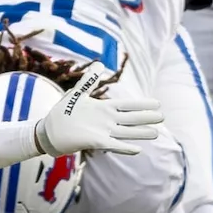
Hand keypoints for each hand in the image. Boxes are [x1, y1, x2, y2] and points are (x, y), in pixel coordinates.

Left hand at [34, 62, 162, 156]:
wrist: (49, 131)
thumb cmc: (63, 112)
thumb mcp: (77, 94)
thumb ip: (89, 80)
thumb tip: (99, 63)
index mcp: (104, 108)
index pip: (127, 105)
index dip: (141, 104)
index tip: (157, 103)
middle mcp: (106, 121)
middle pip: (130, 119)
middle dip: (145, 118)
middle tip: (162, 117)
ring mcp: (102, 132)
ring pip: (125, 132)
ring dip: (140, 133)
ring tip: (155, 133)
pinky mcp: (94, 142)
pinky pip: (112, 145)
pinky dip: (124, 147)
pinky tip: (137, 149)